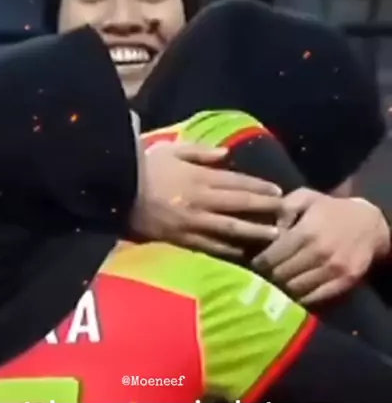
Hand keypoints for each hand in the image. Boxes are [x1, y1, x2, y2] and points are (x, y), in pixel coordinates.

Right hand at [129, 141, 282, 257]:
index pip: (237, 182)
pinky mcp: (180, 238)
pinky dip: (227, 249)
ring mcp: (191, 222)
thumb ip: (200, 152)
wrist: (116, 189)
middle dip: (264, 210)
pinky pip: (209, 245)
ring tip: (273, 237)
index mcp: (199, 177)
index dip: (260, 188)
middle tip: (286, 215)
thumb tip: (226, 154)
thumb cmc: (143, 166)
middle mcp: (200, 200)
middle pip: (239, 205)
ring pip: (229, 229)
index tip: (279, 192)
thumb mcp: (172, 149)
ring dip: (253, 233)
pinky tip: (242, 253)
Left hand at [252, 188, 390, 304]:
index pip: (271, 257)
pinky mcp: (344, 283)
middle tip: (260, 277)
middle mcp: (319, 253)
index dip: (258, 263)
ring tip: (273, 285)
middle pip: (281, 276)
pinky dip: (300, 298)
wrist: (370, 224)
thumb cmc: (330, 209)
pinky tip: (292, 292)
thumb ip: (282, 209)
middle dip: (267, 277)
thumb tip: (266, 229)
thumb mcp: (305, 197)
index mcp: (306, 232)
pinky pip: (314, 298)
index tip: (253, 264)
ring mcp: (333, 270)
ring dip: (281, 290)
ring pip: (295, 290)